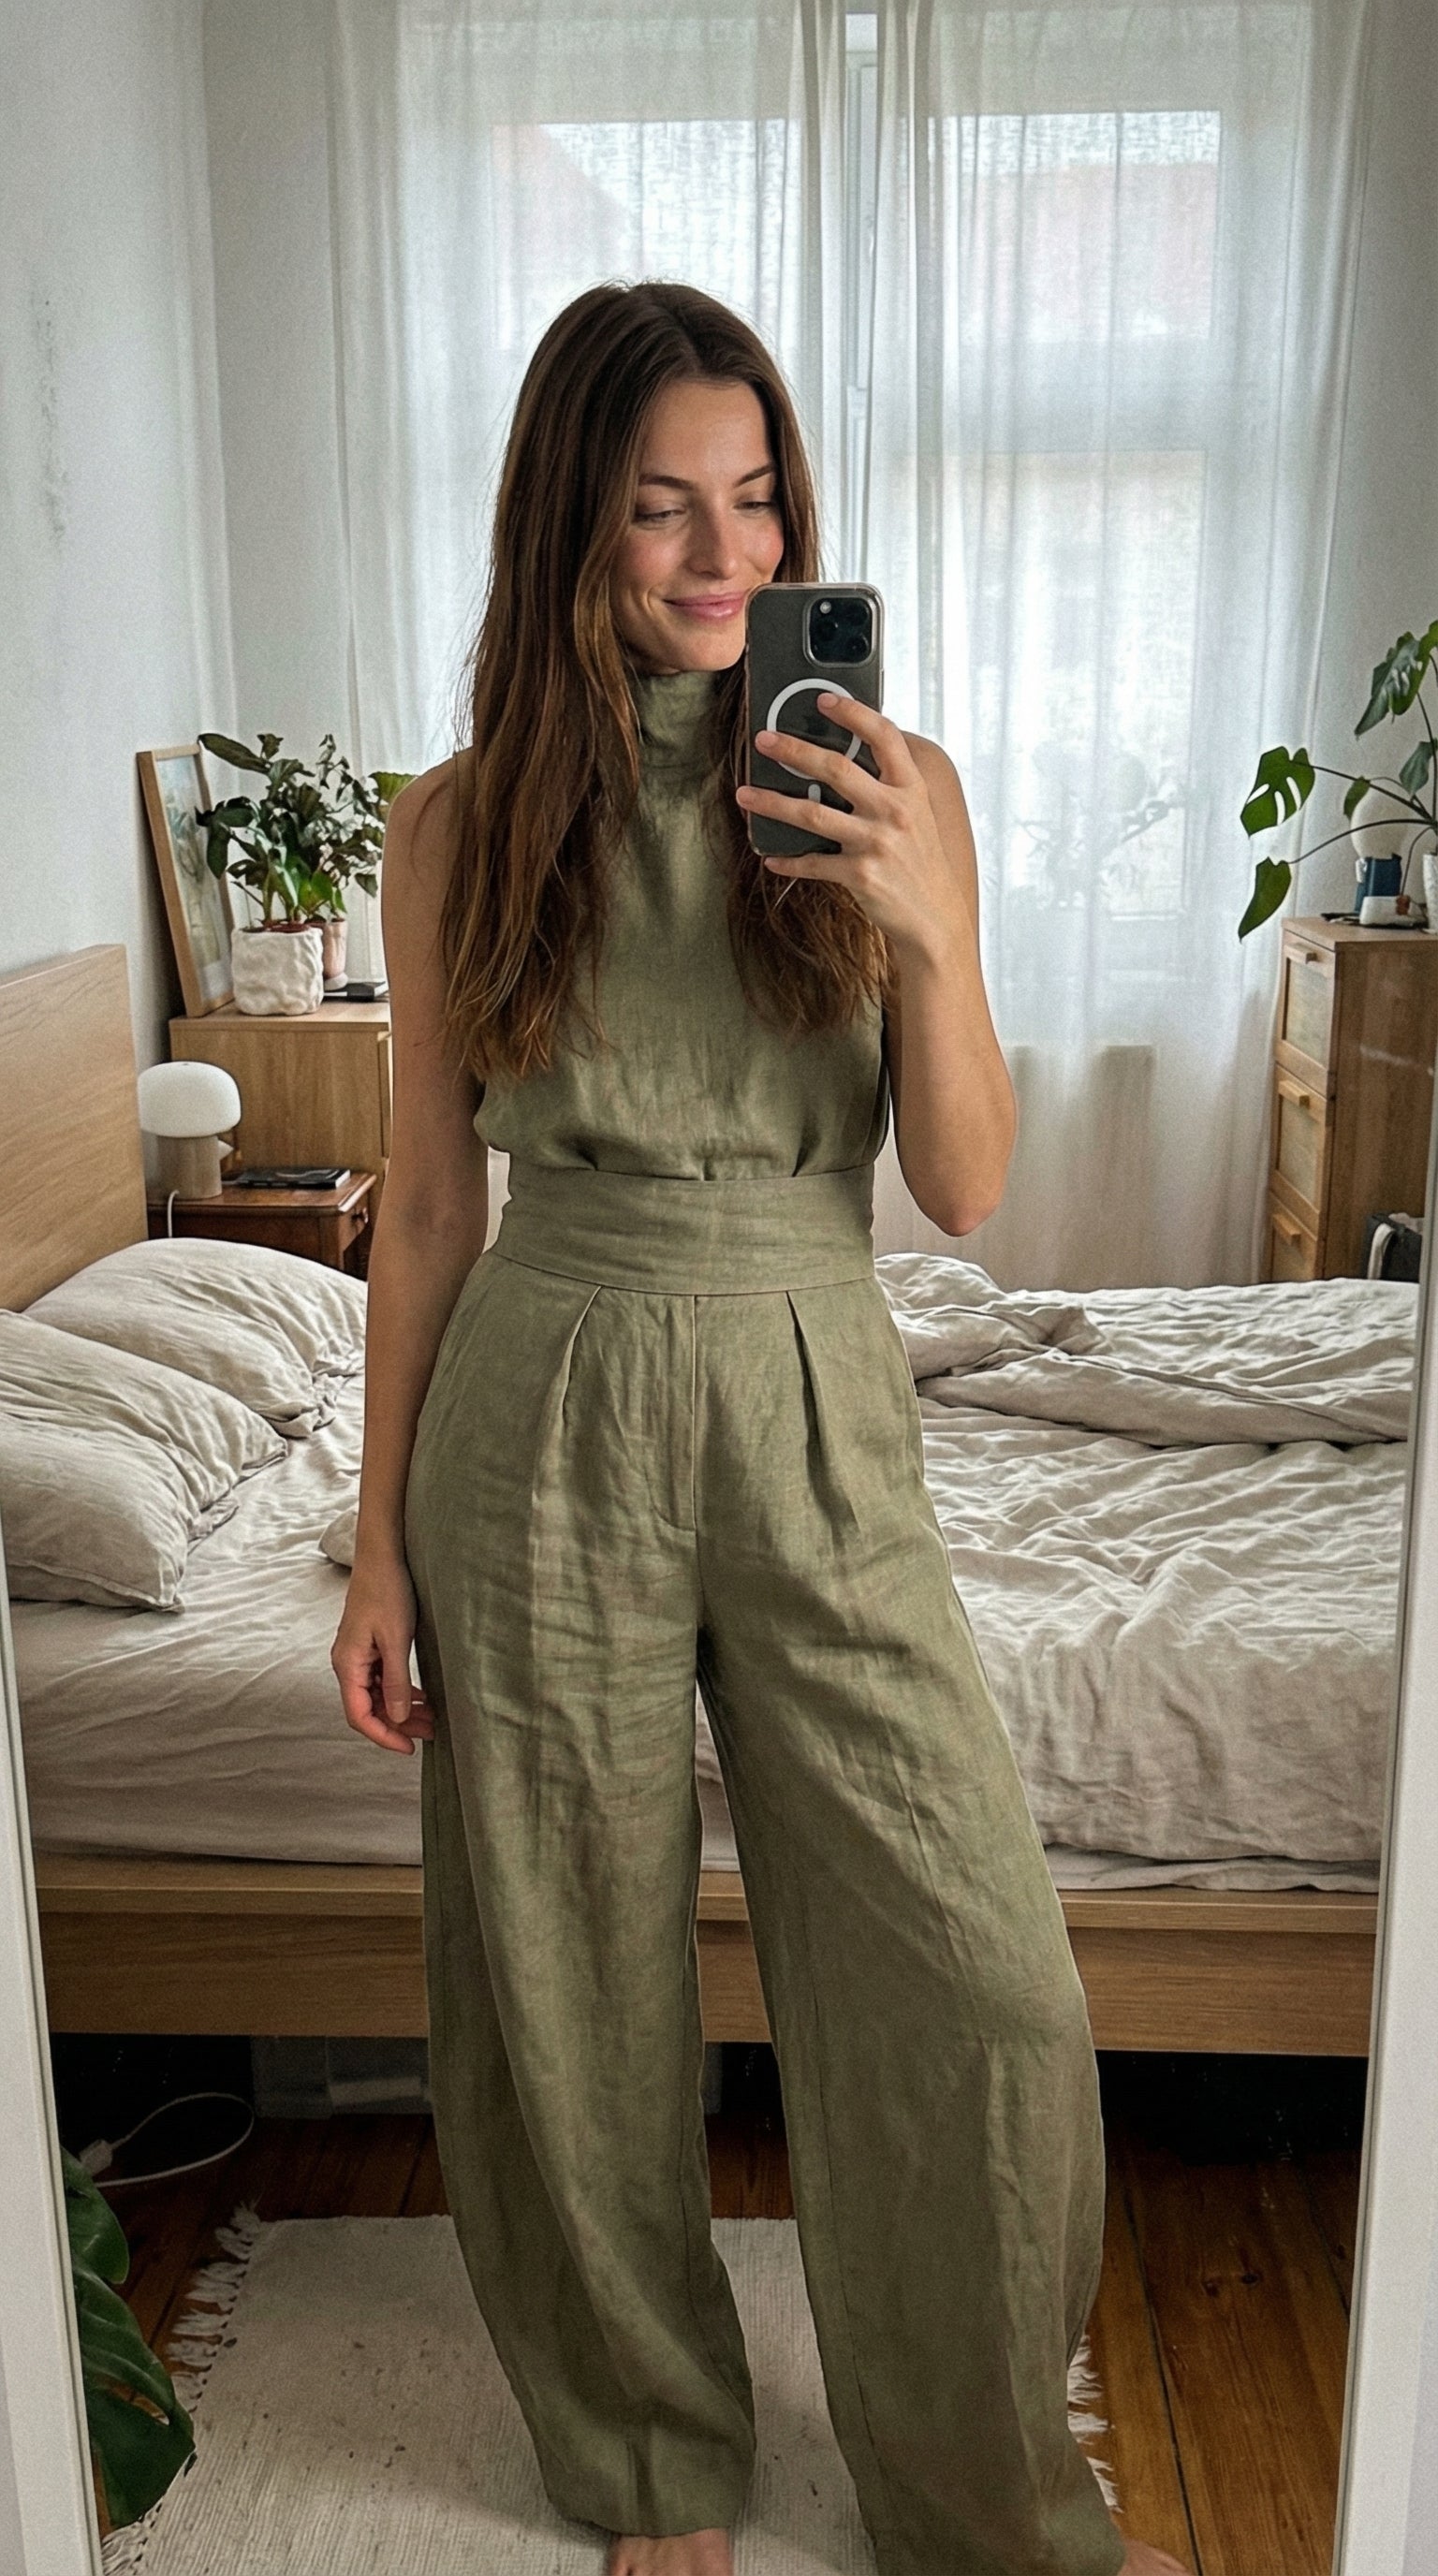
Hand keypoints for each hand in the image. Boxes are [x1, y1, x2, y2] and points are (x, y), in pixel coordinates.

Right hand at [331, 1553, 435, 1754]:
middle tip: (432, 1733)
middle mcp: (348, 1664)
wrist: (383, 1556)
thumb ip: (396, 1680)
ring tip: (432, 1718)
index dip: (383, 1736)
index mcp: (347, 1664)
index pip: (359, 1716)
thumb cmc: (388, 1592)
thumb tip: (398, 1718)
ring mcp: (358, 1656)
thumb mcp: (397, 1638)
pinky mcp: (369, 1647)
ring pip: (377, 1696)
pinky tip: (421, 1697)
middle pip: (368, 1709)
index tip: (410, 1748)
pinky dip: (401, 1692)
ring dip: (402, 1709)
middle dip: (398, 1725)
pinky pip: (382, 1680)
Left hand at [735, 692, 969, 965]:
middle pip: (835, 768)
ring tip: (745, 794)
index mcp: (910, 789)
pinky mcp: (861, 875)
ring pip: (811, 814)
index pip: (884, 736)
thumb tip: (845, 762)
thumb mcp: (919, 815)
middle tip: (763, 741)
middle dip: (793, 750)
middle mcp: (895, 811)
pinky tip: (771, 856)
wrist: (935, 918)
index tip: (824, 700)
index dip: (853, 713)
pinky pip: (813, 863)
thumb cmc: (921, 863)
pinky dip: (788, 860)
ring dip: (771, 803)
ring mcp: (876, 843)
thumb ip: (890, 787)